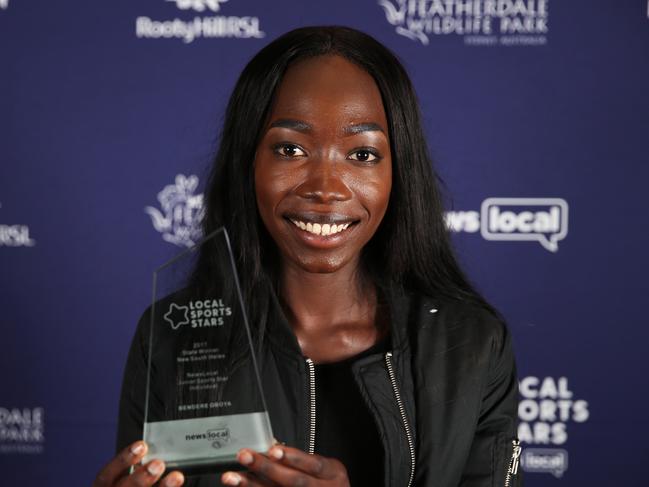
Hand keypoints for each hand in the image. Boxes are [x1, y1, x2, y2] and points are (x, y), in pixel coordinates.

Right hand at [92, 441, 183, 486]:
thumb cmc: (127, 486)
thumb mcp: (122, 479)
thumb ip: (135, 469)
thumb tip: (155, 453)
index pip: (105, 477)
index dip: (122, 460)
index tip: (141, 446)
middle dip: (140, 478)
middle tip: (158, 464)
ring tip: (176, 477)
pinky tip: (180, 485)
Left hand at [221, 445, 349, 485]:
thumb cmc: (328, 482)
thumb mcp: (325, 468)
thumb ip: (301, 460)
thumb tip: (271, 448)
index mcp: (333, 473)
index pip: (313, 464)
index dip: (292, 457)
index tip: (272, 450)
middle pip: (294, 481)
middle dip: (266, 469)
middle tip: (244, 456)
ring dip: (252, 486)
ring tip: (232, 477)